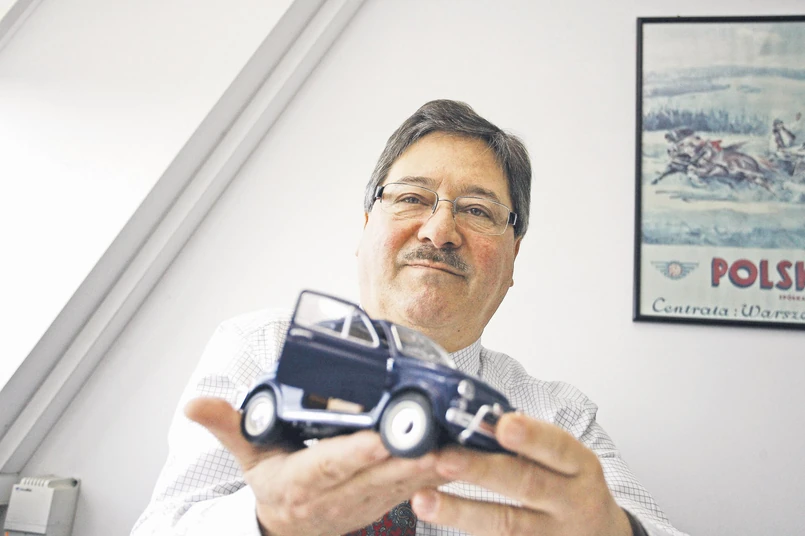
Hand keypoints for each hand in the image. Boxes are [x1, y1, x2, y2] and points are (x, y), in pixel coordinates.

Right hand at [185, 397, 446, 535]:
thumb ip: (227, 425)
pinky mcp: (385, 501)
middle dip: (411, 459)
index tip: (381, 437)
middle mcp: (337, 494)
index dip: (357, 452)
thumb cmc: (272, 485)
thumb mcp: (246, 455)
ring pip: (404, 484)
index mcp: (301, 481)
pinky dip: (441, 475)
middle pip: (378, 474)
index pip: (330, 464)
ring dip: (435, 469)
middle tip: (442, 441)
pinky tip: (464, 457)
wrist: (289, 530)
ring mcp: (365, 501)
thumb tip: (193, 404)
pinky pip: (416, 488)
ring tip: (462, 448)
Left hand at [410, 412, 631, 535]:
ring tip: (424, 500)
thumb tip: (478, 418)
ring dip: (461, 511)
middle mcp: (570, 500)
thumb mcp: (567, 462)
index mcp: (579, 466)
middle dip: (482, 470)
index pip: (557, 447)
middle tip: (445, 458)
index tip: (502, 425)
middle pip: (526, 484)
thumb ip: (531, 443)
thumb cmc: (572, 488)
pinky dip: (470, 535)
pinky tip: (439, 525)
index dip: (531, 436)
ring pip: (506, 523)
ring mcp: (553, 533)